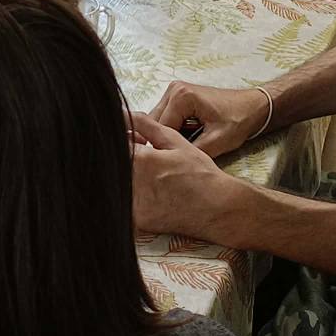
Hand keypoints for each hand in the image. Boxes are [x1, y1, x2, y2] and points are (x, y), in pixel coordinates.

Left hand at [130, 111, 243, 239]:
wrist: (217, 208)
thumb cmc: (199, 173)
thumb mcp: (175, 141)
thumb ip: (146, 125)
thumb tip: (123, 113)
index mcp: (142, 160)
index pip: (118, 145)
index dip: (126, 141)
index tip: (137, 142)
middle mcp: (135, 184)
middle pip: (118, 166)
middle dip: (128, 159)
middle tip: (149, 160)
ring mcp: (136, 206)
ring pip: (121, 184)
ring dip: (131, 177)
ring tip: (155, 177)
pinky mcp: (140, 222)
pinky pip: (129, 204)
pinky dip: (136, 196)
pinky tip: (156, 193)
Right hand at [150, 78, 270, 159]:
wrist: (253, 106)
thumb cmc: (238, 120)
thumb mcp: (217, 141)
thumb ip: (192, 152)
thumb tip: (172, 164)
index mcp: (181, 96)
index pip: (159, 129)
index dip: (162, 150)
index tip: (169, 166)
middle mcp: (173, 90)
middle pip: (154, 123)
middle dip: (161, 143)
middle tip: (172, 161)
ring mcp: (174, 91)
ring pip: (157, 121)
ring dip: (164, 137)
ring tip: (177, 153)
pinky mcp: (178, 97)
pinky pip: (165, 118)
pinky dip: (170, 132)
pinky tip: (181, 143)